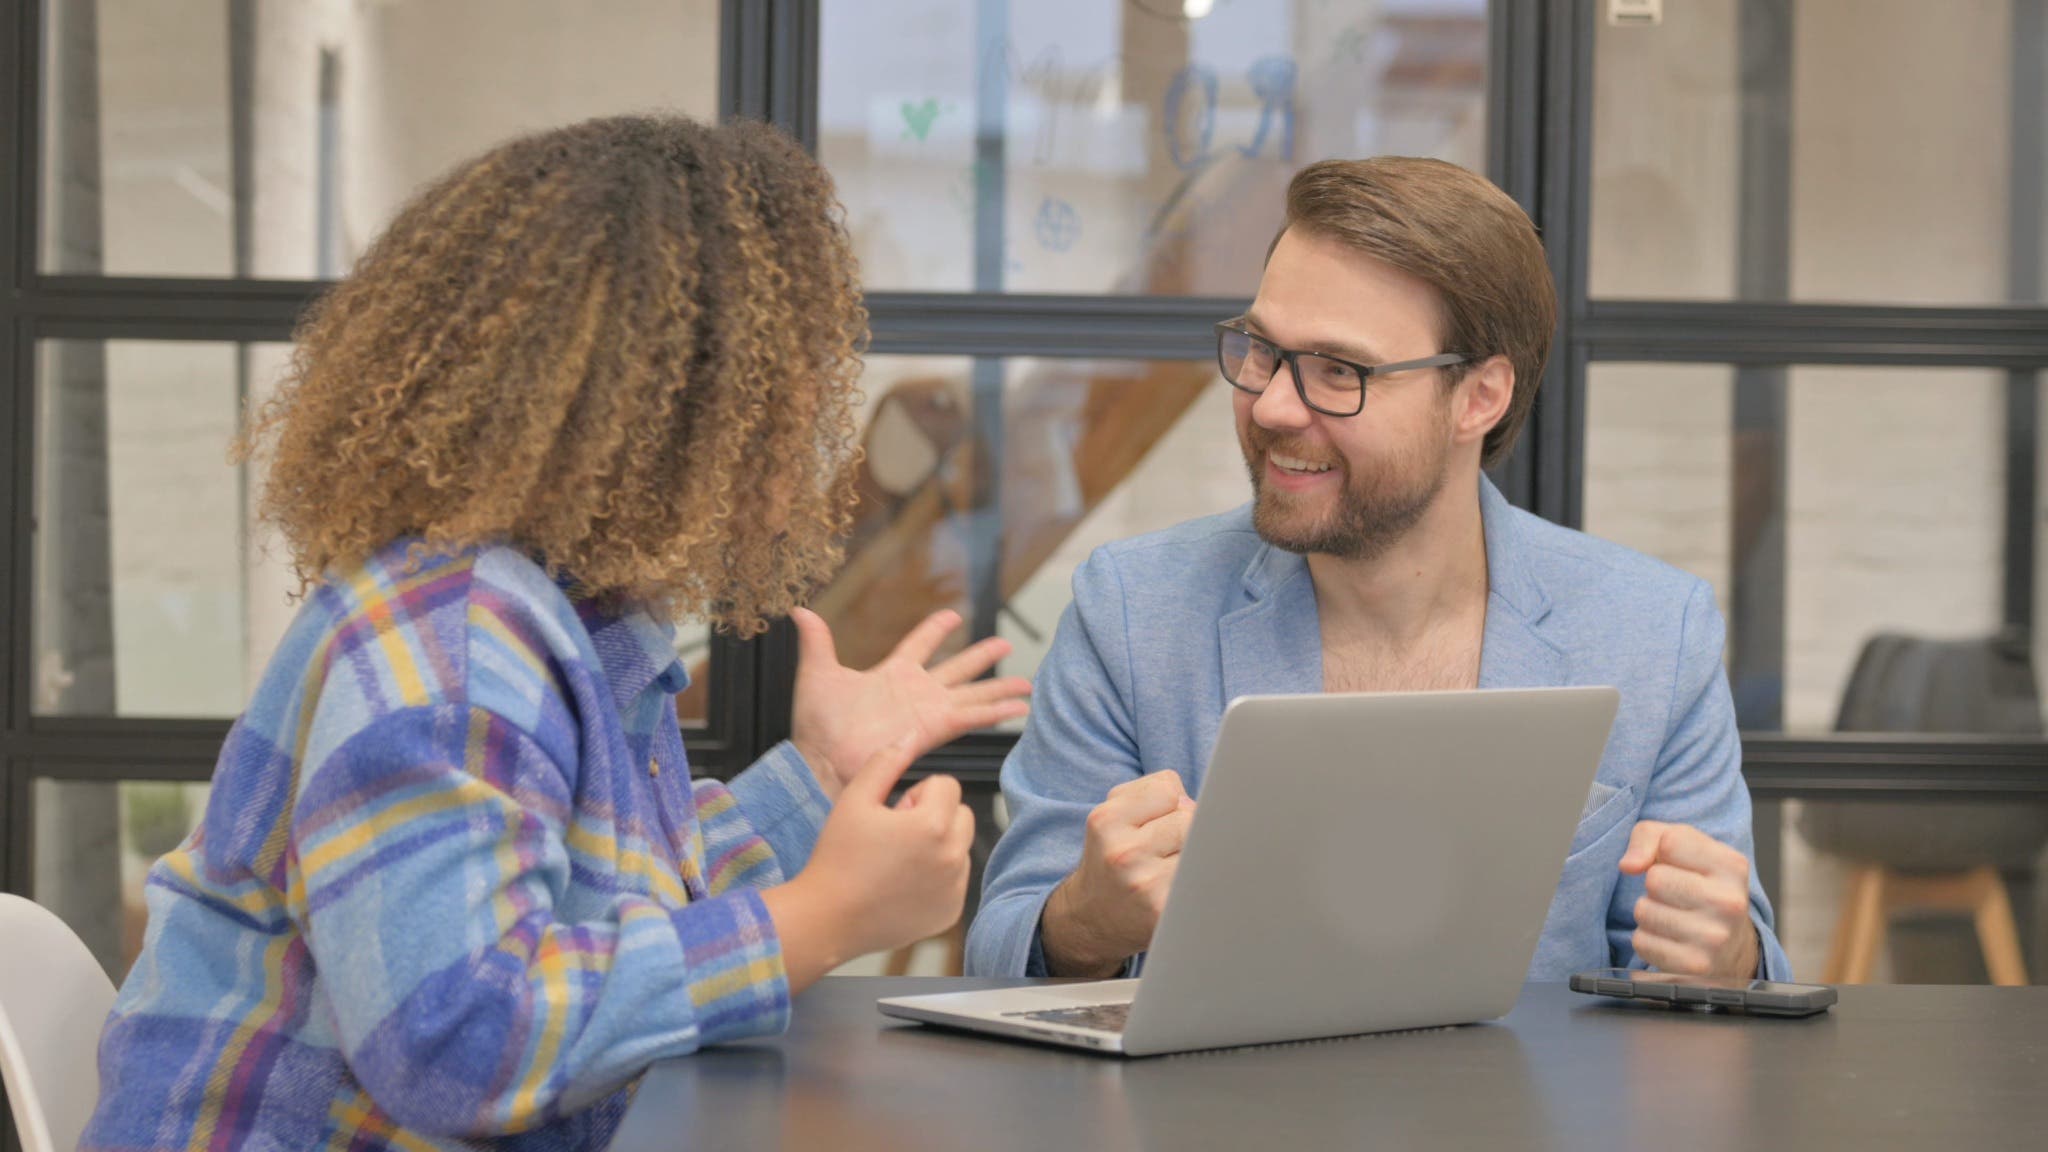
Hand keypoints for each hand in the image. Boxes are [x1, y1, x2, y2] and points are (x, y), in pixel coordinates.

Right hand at [761, 738, 975, 992]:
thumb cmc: (837, 858)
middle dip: (934, 817)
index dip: (916, 794)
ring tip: (897, 862)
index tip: (893, 814)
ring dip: (938, 846)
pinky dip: (937, 878)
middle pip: (962, 814)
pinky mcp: (950, 912)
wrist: (827, 919)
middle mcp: (953, 858)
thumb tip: (909, 736)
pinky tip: (903, 886)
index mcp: (934, 825)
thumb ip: (885, 762)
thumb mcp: (855, 799)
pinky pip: (956, 880)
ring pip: (960, 847)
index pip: (947, 785)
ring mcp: (955, 889)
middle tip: (895, 836)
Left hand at [789, 607, 1031, 798]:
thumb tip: (799, 611)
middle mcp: (916, 692)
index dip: (936, 630)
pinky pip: (972, 717)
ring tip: (1027, 684)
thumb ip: (816, 642)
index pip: (919, 645)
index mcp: (892, 674)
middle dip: (981, 657)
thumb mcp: (817, 675)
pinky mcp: (935, 728)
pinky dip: (996, 713)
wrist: (822, 759)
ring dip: (1000, 689)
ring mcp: (929, 711)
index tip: (953, 616)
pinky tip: (1020, 708)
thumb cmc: (816, 725)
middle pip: (957, 668)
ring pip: (973, 694)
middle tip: (1006, 643)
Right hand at [1041, 771, 1196, 977]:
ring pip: (1200, 847)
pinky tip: (1178, 891)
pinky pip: (1202, 879)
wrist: (1091, 919)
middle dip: (1184, 829)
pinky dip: (1198, 881)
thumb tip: (1207, 803)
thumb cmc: (1112, 858)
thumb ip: (1153, 793)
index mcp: (1106, 821)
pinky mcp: (1164, 912)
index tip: (1155, 821)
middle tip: (1163, 850)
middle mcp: (1123, 853)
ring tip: (1168, 869)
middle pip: (1189, 817)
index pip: (1169, 787)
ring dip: (1192, 855)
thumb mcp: (1113, 815)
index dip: (1169, 803)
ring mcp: (1144, 885)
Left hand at [1619, 821, 1759, 977]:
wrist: (1730, 945)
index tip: (1679, 865)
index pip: (1671, 842)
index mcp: (1732, 866)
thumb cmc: (1699, 886)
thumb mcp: (1682, 847)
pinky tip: (1671, 939)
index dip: (1663, 852)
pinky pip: (1642, 943)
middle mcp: (1730, 903)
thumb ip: (1649, 836)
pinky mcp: (1695, 966)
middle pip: (1655, 879)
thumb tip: (1629, 865)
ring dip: (1649, 913)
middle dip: (1655, 885)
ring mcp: (1715, 938)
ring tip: (1674, 916)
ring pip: (1644, 911)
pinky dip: (1648, 939)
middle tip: (1675, 895)